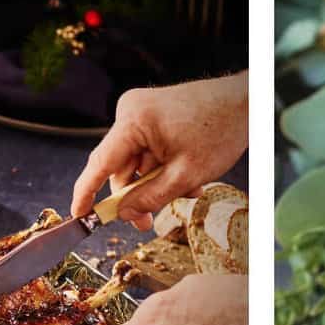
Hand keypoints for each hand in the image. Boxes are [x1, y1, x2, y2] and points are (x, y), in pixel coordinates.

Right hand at [72, 72, 248, 228]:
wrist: (246, 101)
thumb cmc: (221, 131)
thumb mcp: (186, 175)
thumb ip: (151, 198)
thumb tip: (123, 214)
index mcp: (134, 121)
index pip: (99, 163)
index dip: (86, 194)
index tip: (79, 217)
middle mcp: (130, 111)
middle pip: (119, 167)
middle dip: (136, 195)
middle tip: (147, 223)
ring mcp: (140, 111)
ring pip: (136, 162)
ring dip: (156, 183)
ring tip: (188, 191)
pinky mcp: (151, 114)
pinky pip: (146, 151)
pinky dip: (162, 168)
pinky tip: (187, 176)